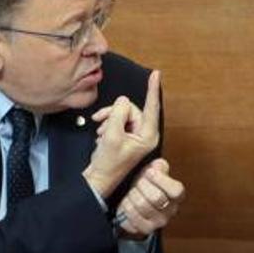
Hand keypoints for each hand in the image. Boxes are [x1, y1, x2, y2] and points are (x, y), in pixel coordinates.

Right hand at [82, 70, 160, 198]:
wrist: (97, 179)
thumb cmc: (107, 163)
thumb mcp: (112, 135)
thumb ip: (118, 113)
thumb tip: (122, 101)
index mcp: (148, 135)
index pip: (151, 107)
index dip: (152, 89)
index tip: (156, 74)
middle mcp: (145, 134)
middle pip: (131, 110)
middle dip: (114, 114)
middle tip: (100, 123)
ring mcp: (136, 136)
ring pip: (123, 114)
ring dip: (109, 120)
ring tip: (101, 133)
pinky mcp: (127, 136)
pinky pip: (118, 121)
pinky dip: (108, 125)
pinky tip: (102, 136)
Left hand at [115, 158, 184, 238]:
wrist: (135, 195)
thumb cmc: (145, 182)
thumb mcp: (154, 168)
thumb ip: (158, 165)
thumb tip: (157, 167)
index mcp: (176, 195)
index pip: (176, 190)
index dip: (160, 179)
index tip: (149, 172)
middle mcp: (170, 211)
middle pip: (156, 197)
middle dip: (142, 185)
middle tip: (138, 182)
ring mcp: (158, 222)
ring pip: (142, 207)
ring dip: (131, 196)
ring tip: (131, 192)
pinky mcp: (144, 230)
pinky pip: (132, 220)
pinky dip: (125, 209)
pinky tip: (127, 203)